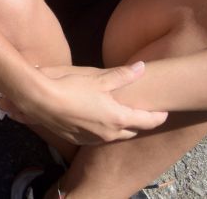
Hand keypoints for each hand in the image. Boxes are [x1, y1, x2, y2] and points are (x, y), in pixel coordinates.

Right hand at [0, 62, 168, 144]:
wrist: (41, 101)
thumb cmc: (71, 87)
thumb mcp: (98, 79)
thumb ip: (122, 75)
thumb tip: (142, 67)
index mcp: (119, 118)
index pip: (147, 121)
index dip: (158, 116)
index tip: (165, 112)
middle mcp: (109, 133)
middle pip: (133, 131)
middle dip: (139, 123)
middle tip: (142, 114)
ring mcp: (94, 139)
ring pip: (114, 136)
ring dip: (120, 127)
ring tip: (120, 117)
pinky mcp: (78, 139)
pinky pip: (97, 137)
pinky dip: (102, 130)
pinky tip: (95, 120)